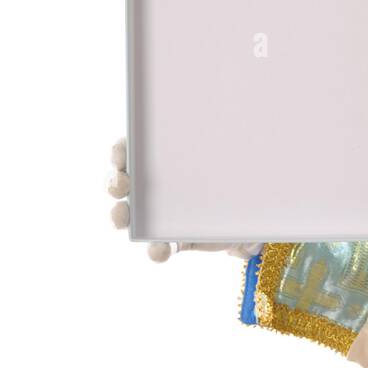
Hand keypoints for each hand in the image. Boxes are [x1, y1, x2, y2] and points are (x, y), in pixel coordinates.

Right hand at [107, 136, 261, 262]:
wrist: (252, 214)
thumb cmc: (236, 174)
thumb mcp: (232, 154)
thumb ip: (225, 141)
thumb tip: (236, 117)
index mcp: (159, 158)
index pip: (129, 150)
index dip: (121, 151)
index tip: (123, 154)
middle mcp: (149, 186)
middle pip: (120, 182)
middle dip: (114, 182)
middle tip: (120, 184)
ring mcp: (156, 216)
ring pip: (128, 216)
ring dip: (120, 216)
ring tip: (122, 218)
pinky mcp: (172, 240)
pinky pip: (158, 246)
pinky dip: (156, 250)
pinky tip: (159, 250)